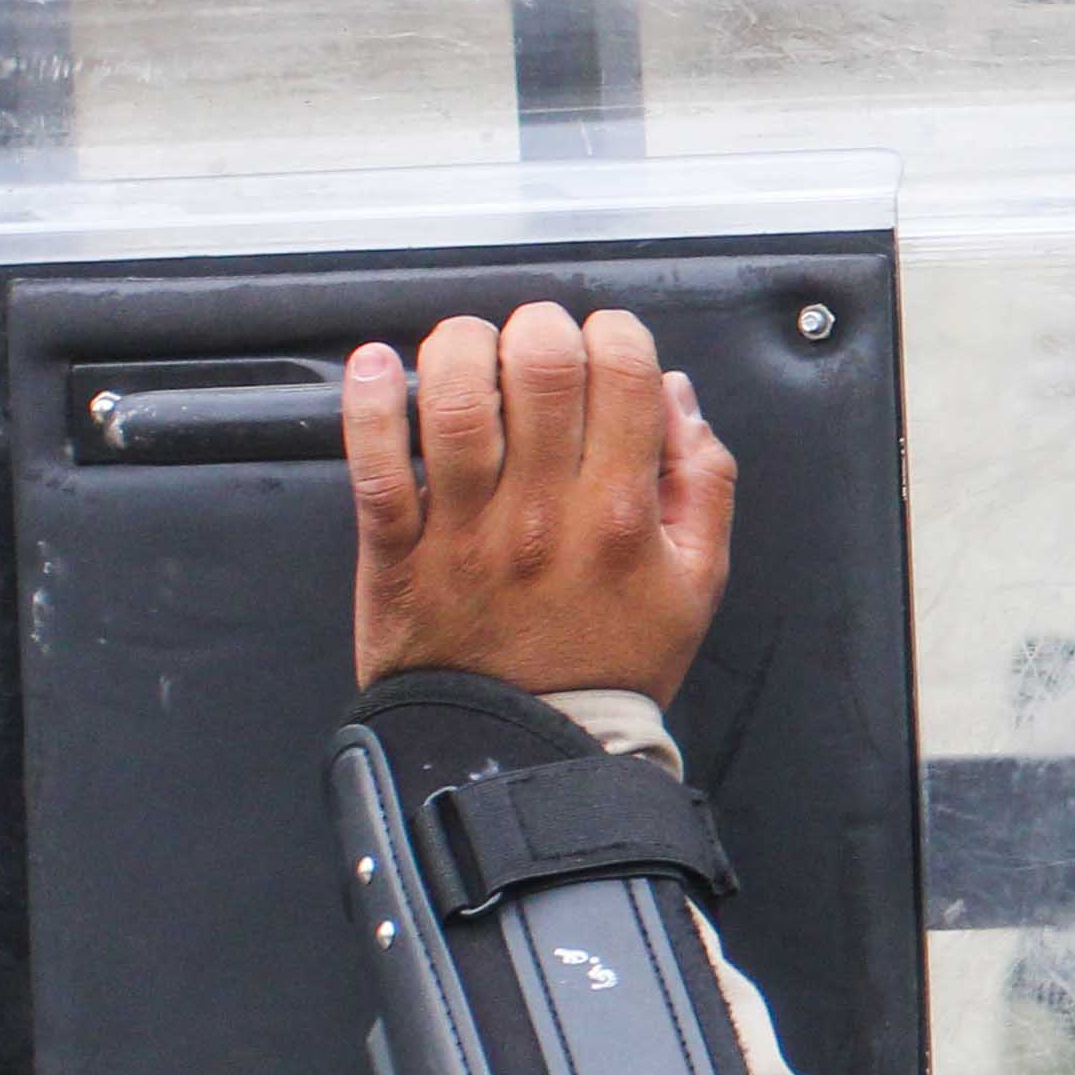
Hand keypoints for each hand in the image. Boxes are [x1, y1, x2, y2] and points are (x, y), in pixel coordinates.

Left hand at [348, 302, 738, 699]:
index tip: (602, 343)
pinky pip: (375, 463)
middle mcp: (548, 512)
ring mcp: (468, 530)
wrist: (525, 748)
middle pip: (540, 367)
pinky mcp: (398, 553)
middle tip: (532, 340)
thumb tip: (673, 395)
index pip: (624, 374)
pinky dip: (371, 403)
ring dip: (460, 346)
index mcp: (625, 513)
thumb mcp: (697, 581)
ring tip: (466, 347)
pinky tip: (379, 366)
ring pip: (458, 400)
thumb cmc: (610, 661)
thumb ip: (703, 482)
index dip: (613, 333)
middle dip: (537, 326)